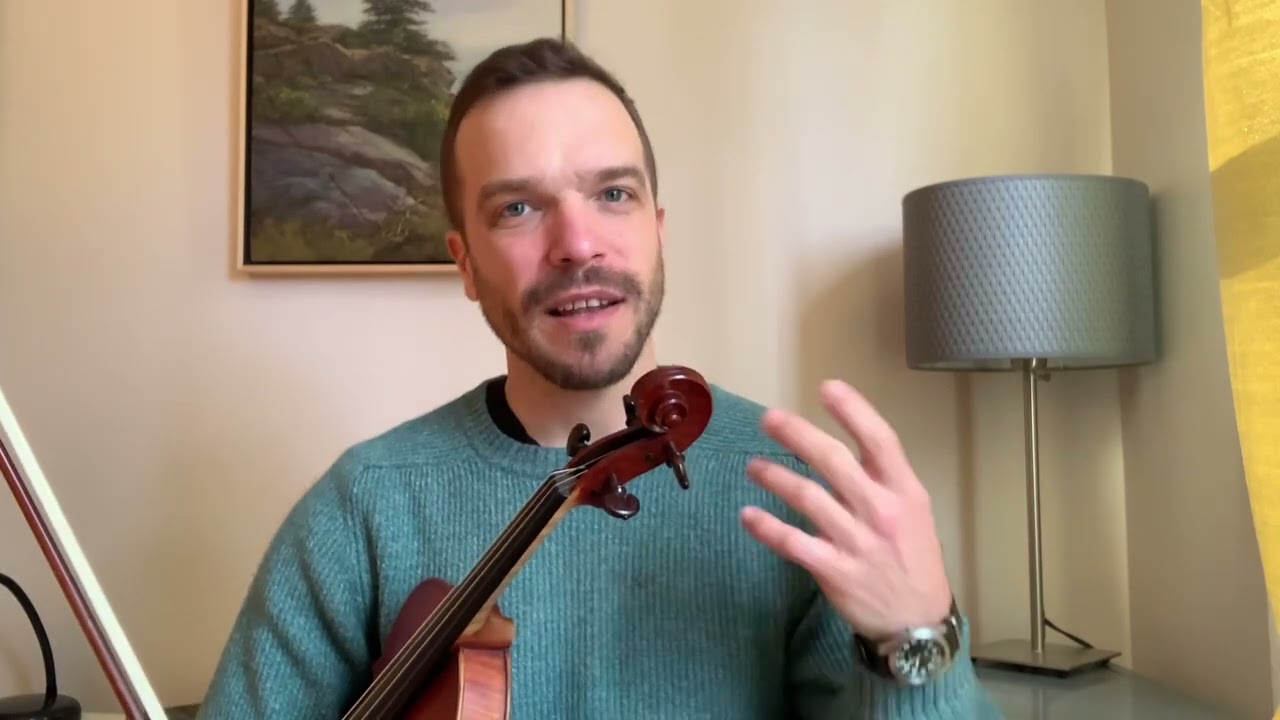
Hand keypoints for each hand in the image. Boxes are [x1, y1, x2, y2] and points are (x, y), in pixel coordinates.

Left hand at [740, 379, 952, 640]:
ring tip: (753, 466)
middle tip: (769, 419)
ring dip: (774, 477)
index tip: (827, 387)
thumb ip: (882, 479)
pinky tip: (748, 515)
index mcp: (903, 491)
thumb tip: (842, 446)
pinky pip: (793, 543)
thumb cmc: (912, 558)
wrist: (918, 621)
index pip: (879, 441)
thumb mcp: (913, 511)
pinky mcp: (835, 571)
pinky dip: (767, 528)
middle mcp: (880, 510)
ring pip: (808, 497)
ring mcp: (857, 542)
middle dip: (797, 434)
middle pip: (833, 460)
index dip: (854, 410)